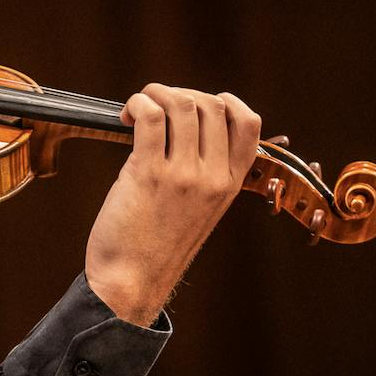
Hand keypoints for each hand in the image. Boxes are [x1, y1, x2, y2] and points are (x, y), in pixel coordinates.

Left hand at [84, 83, 260, 324]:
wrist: (132, 280)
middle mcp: (213, 177)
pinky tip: (126, 116)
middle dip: (180, 94)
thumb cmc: (157, 244)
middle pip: (212, 104)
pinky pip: (151, 117)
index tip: (196, 103)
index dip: (224, 100)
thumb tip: (185, 125)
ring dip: (155, 94)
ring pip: (182, 104)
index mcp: (231, 183)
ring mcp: (183, 175)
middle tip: (155, 108)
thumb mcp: (200, 209)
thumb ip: (204, 172)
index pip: (249, 123)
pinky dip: (138, 104)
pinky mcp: (148, 173)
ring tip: (138, 109)